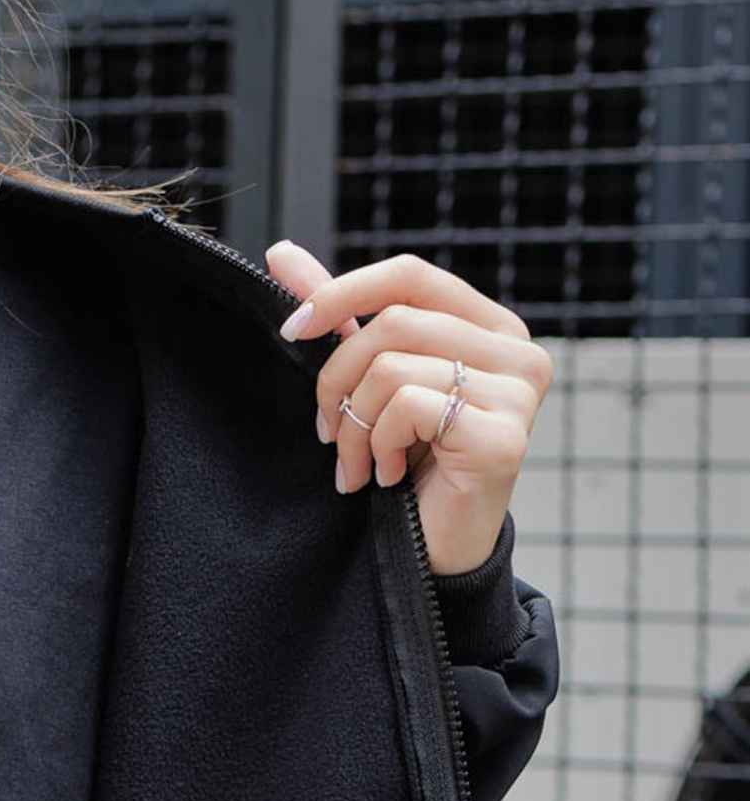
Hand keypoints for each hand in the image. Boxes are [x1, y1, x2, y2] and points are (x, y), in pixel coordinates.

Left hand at [263, 242, 554, 577]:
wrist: (433, 548)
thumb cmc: (408, 462)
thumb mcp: (369, 378)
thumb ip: (339, 316)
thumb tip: (280, 252)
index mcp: (489, 326)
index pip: (409, 275)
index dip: (342, 293)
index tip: (292, 329)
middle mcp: (518, 351)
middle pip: (393, 322)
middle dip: (338, 379)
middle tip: (330, 430)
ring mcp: (519, 393)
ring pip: (393, 366)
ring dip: (355, 424)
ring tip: (360, 462)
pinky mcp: (506, 437)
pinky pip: (408, 407)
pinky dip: (379, 445)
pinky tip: (389, 476)